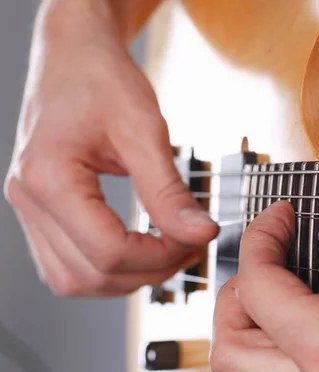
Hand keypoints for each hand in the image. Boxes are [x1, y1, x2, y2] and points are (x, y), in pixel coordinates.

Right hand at [3, 1, 217, 296]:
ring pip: (72, 279)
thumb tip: (198, 232)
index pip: (106, 251)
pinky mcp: (38, 209)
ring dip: (124, 277)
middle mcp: (28, 198)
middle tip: (186, 246)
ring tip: (165, 250)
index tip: (193, 240)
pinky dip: (103, 268)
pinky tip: (134, 249)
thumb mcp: (144, 130)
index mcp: (48, 177)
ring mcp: (28, 207)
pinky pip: (64, 263)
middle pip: (89, 274)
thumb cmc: (100, 79)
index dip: (159, 256)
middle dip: (147, 271)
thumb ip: (169, 190)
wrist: (74, 54)